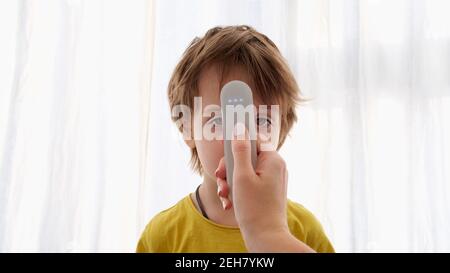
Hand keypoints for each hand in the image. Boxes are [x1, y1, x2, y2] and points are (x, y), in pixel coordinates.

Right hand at [215, 124, 313, 251]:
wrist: (266, 238)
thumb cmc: (254, 208)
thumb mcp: (241, 176)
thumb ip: (240, 150)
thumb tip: (239, 128)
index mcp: (273, 160)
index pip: (252, 140)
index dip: (236, 144)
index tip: (223, 144)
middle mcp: (275, 167)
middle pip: (246, 157)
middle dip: (229, 168)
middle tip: (220, 178)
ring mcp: (271, 180)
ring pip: (244, 171)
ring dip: (230, 181)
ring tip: (224, 194)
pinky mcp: (266, 191)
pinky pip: (249, 183)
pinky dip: (237, 190)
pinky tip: (229, 201)